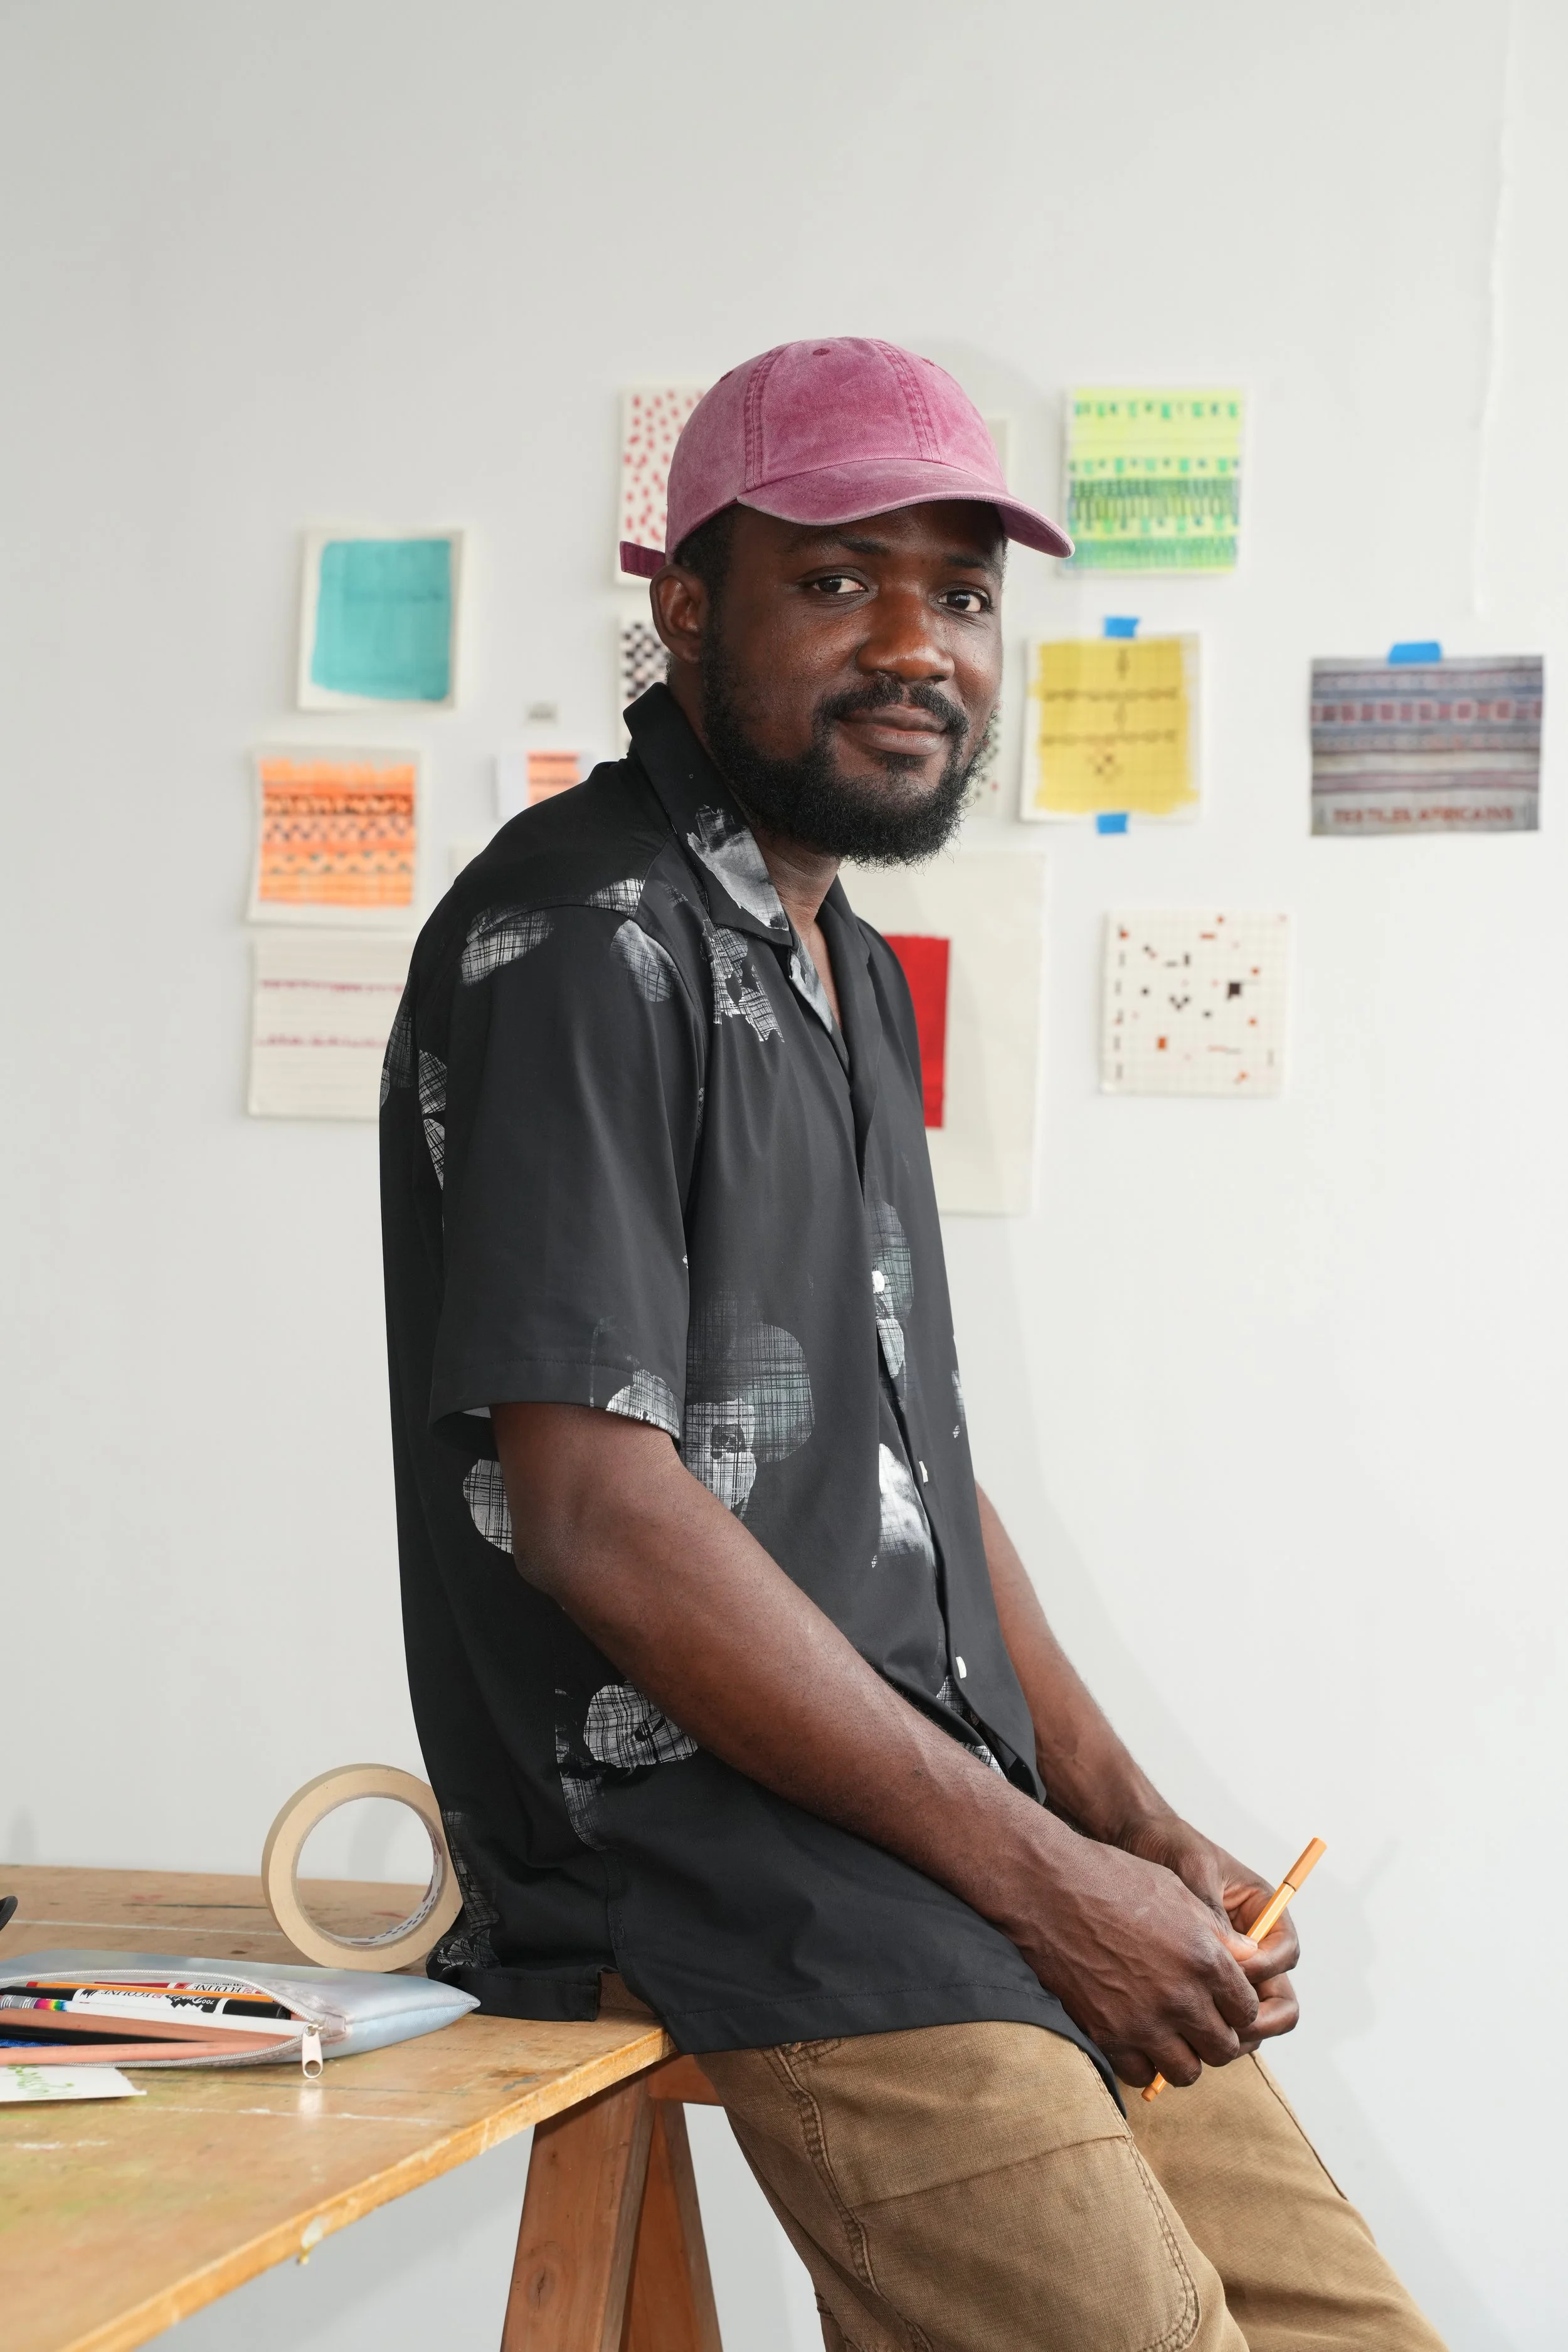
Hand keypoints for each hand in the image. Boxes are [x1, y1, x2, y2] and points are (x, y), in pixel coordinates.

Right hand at [1005, 1826, 1261, 2090]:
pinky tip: (1136, 2039)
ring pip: (1187, 2072)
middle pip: (1223, 2048)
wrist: (1049, 1888)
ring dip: (1184, 2056)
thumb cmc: (1112, 1879)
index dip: (1239, 2007)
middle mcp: (1181, 1997)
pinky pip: (1140, 2075)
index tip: (1223, 2001)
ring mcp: (1143, 2021)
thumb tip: (1250, 1957)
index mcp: (1206, 1959)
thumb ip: (1218, 1934)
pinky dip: (1143, 2063)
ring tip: (1170, 2034)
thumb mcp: (1178, 1892)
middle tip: (1199, 2021)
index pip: (1249, 2011)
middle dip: (1216, 2036)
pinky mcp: (1107, 2035)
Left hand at [1116, 1811, 1300, 2054]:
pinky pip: (1217, 2014)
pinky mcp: (1203, 1981)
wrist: (1135, 1839)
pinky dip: (1206, 2026)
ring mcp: (1229, 1965)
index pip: (1286, 1952)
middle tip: (1225, 2028)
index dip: (1265, 1969)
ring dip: (1233, 2031)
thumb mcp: (1193, 1868)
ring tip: (1197, 2034)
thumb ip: (1212, 1910)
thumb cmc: (1168, 1844)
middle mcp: (1252, 1942)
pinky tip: (1176, 2029)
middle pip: (1278, 1997)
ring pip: (1250, 2014)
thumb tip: (1231, 1955)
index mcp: (1262, 1910)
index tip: (1231, 1971)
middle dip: (1259, 2018)